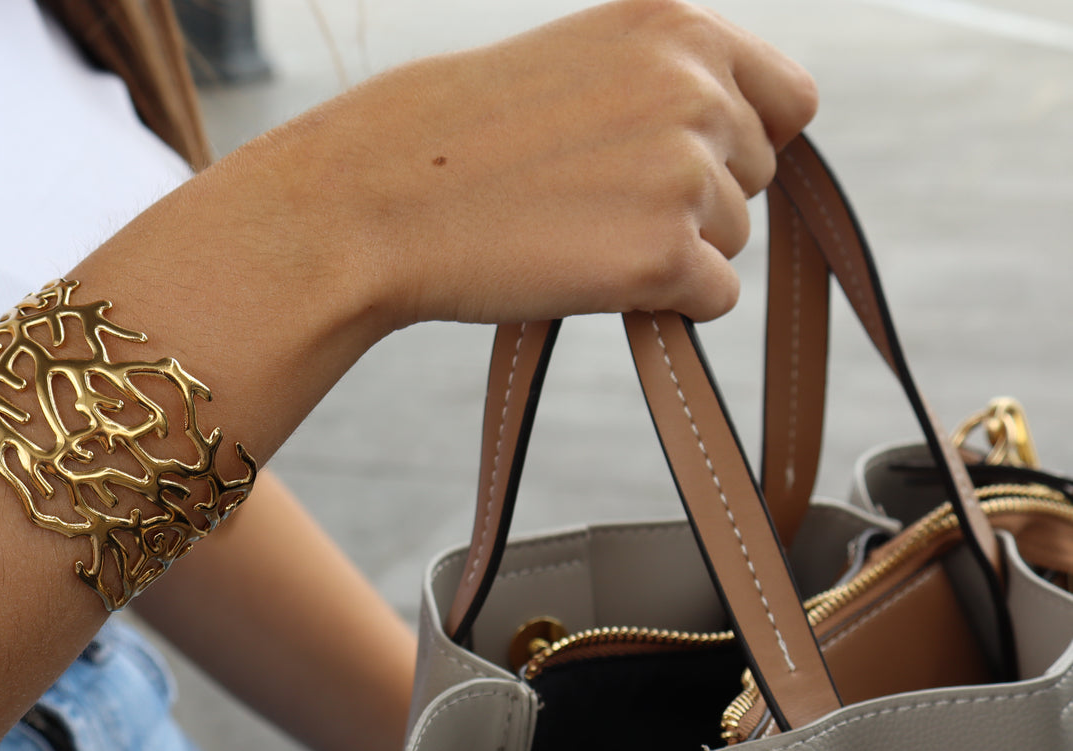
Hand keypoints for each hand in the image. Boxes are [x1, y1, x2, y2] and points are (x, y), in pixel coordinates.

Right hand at [226, 0, 817, 329]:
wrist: (378, 196)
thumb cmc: (457, 138)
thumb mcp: (576, 61)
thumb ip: (667, 83)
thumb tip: (753, 145)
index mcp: (675, 24)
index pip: (790, 99)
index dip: (747, 140)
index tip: (691, 164)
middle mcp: (698, 88)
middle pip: (755, 177)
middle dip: (691, 198)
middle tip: (587, 197)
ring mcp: (686, 173)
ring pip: (731, 240)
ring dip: (668, 250)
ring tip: (570, 230)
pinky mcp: (665, 256)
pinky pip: (712, 299)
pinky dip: (661, 304)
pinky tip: (584, 274)